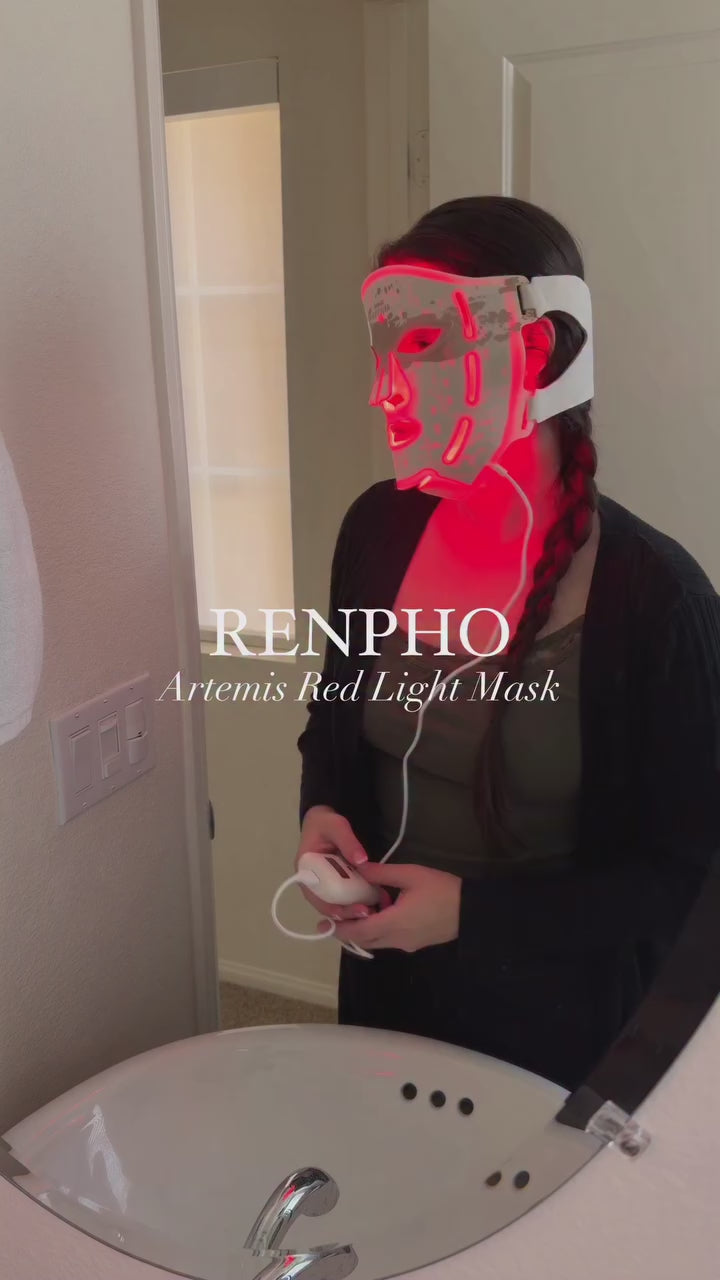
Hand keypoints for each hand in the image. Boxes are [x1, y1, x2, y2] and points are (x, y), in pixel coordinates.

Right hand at [295, 806, 389, 924]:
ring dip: (351, 911)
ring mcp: (322, 885)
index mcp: (305, 869)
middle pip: (326, 905)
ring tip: (372, 911)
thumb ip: (348, 841)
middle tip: (367, 913)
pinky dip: (354, 903)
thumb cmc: (326, 823)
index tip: (350, 911)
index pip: (315, 895)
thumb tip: (361, 860)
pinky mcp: (333, 885)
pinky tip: (371, 905)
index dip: (332, 907)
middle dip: (346, 913)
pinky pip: (342, 898)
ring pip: (334, 905)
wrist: (324, 822)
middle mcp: (311, 882)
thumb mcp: (336, 826)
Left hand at [331, 863, 460, 952]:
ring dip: (364, 931)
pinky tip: (380, 913)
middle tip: (334, 919)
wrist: (473, 910)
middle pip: (365, 941)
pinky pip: (390, 940)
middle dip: (348, 932)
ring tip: (355, 912)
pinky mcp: (416, 943)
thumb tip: (358, 868)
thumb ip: (382, 873)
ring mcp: (407, 944)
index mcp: (394, 923)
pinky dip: (378, 931)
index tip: (325, 922)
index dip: (341, 928)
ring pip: (377, 942)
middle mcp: (397, 940)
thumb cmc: (442, 890)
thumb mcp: (411, 874)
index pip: (359, 932)